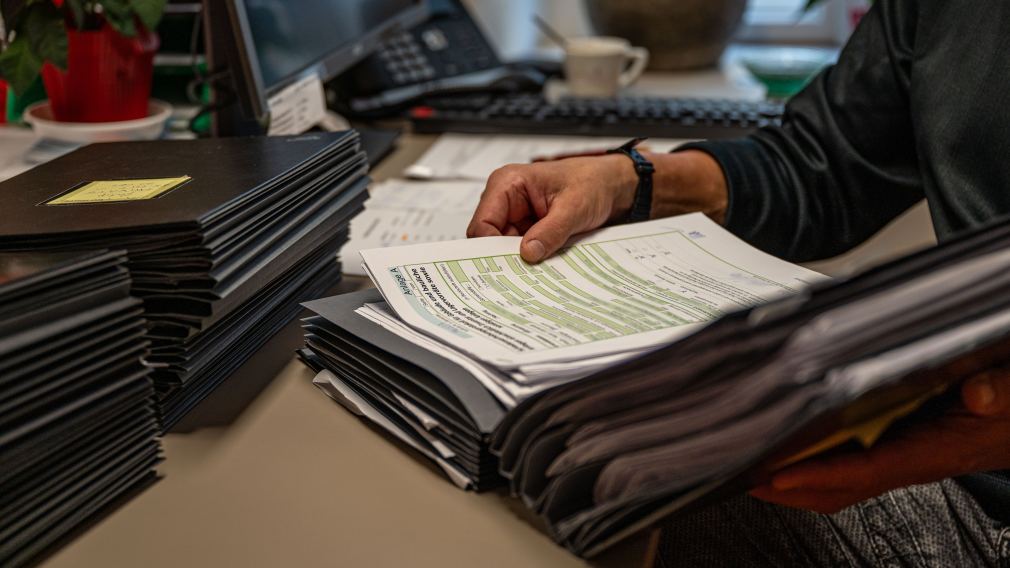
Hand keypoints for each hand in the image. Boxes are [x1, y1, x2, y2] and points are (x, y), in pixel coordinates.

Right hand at [466, 155, 637, 262]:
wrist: (610, 185)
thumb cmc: (592, 183)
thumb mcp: (574, 208)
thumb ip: (551, 231)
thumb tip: (528, 254)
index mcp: (507, 184)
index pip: (482, 224)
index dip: (489, 249)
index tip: (506, 270)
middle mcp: (505, 199)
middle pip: (489, 239)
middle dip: (504, 258)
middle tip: (519, 280)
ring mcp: (515, 215)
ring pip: (503, 248)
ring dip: (518, 261)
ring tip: (534, 277)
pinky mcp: (526, 228)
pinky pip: (519, 250)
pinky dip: (529, 260)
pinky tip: (540, 271)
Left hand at [750, 370, 1009, 513]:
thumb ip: (1000, 390)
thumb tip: (978, 395)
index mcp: (935, 452)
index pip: (866, 471)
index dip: (818, 475)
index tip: (777, 474)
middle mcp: (913, 461)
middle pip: (841, 487)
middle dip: (790, 488)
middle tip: (743, 476)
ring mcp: (904, 456)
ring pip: (841, 479)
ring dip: (797, 477)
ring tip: (753, 466)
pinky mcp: (901, 445)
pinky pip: (851, 464)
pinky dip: (816, 462)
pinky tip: (792, 447)